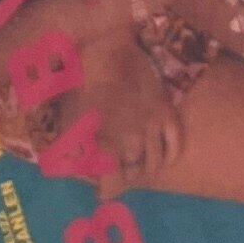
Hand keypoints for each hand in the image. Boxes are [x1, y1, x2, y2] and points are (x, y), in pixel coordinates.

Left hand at [38, 24, 183, 198]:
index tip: (100, 195)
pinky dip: (171, 155)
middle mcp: (134, 142)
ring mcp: (153, 128)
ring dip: (144, 169)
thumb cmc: (81, 83)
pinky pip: (175, 143)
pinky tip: (163, 158)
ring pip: (154, 162)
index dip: (107, 192)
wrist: (106, 47)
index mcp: (109, 145)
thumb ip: (70, 149)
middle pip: (134, 174)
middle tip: (115, 175)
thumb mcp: (69, 118)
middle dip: (124, 178)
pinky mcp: (166, 113)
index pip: (113, 184)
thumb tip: (68, 171)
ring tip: (135, 168)